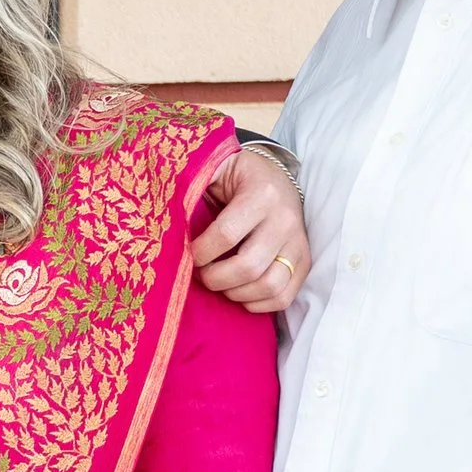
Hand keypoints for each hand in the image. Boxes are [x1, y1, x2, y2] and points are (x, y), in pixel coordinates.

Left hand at [191, 148, 309, 315]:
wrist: (276, 177)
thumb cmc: (238, 177)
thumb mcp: (218, 168)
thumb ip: (196, 181)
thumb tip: (168, 209)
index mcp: (262, 194)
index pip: (226, 234)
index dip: (201, 252)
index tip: (190, 254)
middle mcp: (285, 220)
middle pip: (248, 266)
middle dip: (216, 278)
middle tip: (201, 274)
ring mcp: (298, 243)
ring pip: (269, 286)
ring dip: (236, 293)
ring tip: (220, 283)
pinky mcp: (304, 262)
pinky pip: (284, 297)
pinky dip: (257, 303)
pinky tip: (239, 291)